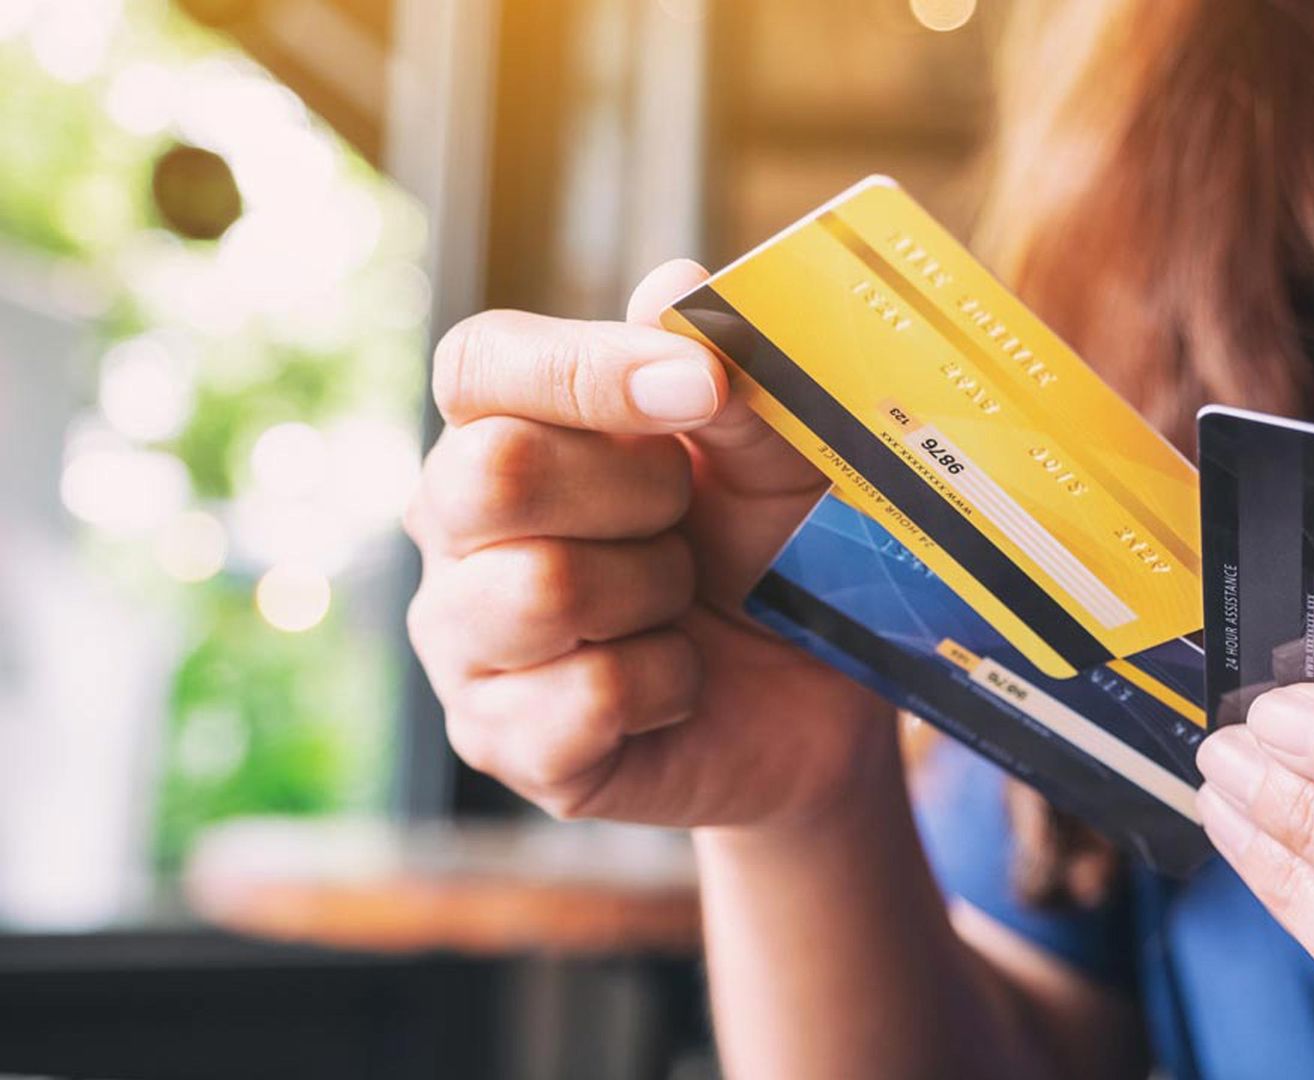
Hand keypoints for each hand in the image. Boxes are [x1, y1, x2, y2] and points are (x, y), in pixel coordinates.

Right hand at [406, 260, 894, 830]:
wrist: (815, 698)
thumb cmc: (776, 552)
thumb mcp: (780, 458)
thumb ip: (734, 377)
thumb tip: (675, 287)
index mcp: (508, 427)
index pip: (480, 363)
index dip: (587, 369)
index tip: (700, 388)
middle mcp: (457, 529)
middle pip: (490, 473)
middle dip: (635, 493)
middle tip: (691, 519)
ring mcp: (465, 640)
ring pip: (539, 591)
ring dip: (656, 594)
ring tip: (683, 604)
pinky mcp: (501, 741)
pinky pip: (583, 701)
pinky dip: (666, 686)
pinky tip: (678, 683)